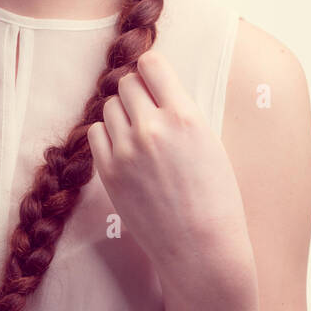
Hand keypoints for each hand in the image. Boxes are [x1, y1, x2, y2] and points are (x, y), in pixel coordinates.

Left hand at [86, 46, 251, 280]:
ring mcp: (126, 151)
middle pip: (127, 83)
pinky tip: (124, 149)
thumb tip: (153, 88)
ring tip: (139, 134)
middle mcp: (152, 128)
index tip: (154, 80)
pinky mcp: (109, 172)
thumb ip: (179, 113)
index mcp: (185, 116)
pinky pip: (96, 133)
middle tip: (148, 111)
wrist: (201, 247)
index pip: (152, 64)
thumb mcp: (209, 142)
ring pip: (110, 106)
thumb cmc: (215, 197)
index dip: (152, 70)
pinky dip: (108, 135)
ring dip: (121, 113)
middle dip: (137, 92)